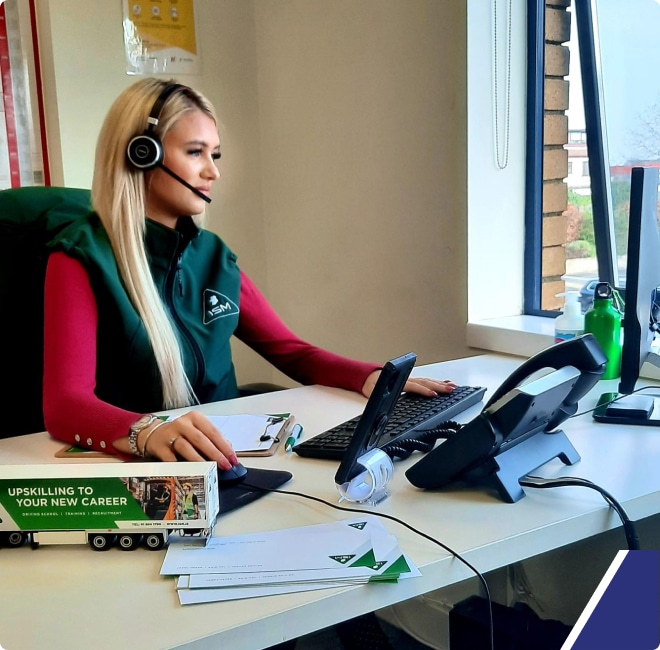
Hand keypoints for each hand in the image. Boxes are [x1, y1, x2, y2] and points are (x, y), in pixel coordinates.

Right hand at [116, 411, 238, 468]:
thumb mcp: (196, 431)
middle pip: (201, 439)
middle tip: (225, 465)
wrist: (152, 434)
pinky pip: (171, 458)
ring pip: (186, 447)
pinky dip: (180, 466)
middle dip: (215, 454)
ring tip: (209, 470)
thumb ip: (212, 439)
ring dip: (199, 460)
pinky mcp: (159, 447)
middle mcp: (182, 424)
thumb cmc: (180, 434)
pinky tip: (188, 472)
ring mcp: (170, 434)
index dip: (224, 446)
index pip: (213, 431)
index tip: (233, 459)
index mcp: (195, 418)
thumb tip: (228, 452)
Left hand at [361, 370, 456, 398]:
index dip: (423, 390)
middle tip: (451, 390)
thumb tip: (386, 408)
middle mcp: (406, 379)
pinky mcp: (412, 380)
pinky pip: (426, 381)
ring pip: (427, 380)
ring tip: (452, 387)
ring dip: (440, 383)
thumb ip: (381, 399)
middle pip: (424, 382)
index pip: (413, 386)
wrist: (369, 377)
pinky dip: (436, 382)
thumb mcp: (374, 393)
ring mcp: (410, 378)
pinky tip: (443, 383)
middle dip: (438, 386)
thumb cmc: (372, 386)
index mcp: (397, 382)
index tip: (433, 394)